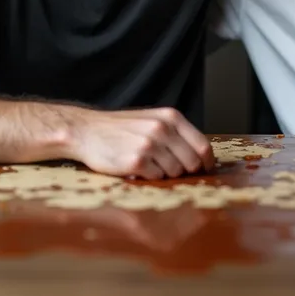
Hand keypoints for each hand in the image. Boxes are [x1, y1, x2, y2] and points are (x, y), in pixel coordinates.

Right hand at [65, 106, 214, 178]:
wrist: (87, 131)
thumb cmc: (122, 128)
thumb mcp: (152, 120)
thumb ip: (176, 134)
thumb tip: (201, 157)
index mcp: (170, 117)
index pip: (202, 145)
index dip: (207, 162)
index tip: (205, 170)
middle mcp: (162, 129)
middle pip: (192, 162)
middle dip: (186, 171)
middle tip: (172, 170)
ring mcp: (149, 145)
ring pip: (175, 172)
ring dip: (165, 173)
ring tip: (149, 164)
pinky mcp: (136, 161)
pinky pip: (156, 178)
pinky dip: (150, 177)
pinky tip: (138, 168)